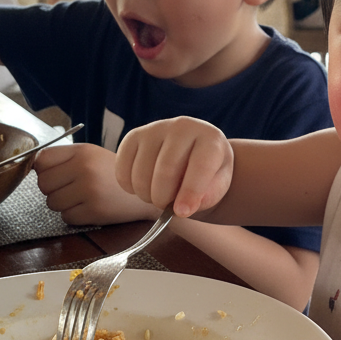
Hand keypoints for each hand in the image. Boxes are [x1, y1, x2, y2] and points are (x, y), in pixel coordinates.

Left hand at [34, 143, 153, 225]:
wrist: (146, 189)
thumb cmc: (113, 173)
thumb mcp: (92, 155)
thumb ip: (64, 158)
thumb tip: (31, 166)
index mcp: (82, 151)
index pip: (41, 160)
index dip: (43, 170)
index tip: (52, 173)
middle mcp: (84, 168)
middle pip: (43, 184)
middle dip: (53, 189)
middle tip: (71, 188)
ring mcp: (90, 190)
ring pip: (52, 203)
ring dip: (63, 204)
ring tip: (82, 198)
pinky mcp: (95, 211)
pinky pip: (67, 218)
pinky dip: (75, 216)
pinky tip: (90, 208)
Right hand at [115, 117, 233, 217]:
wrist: (192, 156)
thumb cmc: (208, 175)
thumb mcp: (217, 187)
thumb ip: (205, 197)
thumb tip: (182, 208)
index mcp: (210, 138)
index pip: (200, 165)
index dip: (191, 192)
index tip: (182, 213)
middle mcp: (183, 127)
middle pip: (166, 170)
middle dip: (164, 198)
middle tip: (167, 207)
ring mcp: (155, 129)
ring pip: (141, 173)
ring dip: (147, 195)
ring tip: (158, 196)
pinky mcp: (133, 136)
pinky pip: (122, 169)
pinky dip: (130, 187)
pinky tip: (144, 187)